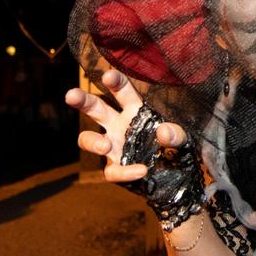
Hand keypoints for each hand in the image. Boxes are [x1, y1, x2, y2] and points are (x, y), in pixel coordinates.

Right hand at [66, 70, 203, 229]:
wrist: (178, 180)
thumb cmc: (178, 150)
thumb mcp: (184, 140)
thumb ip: (177, 134)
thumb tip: (164, 131)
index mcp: (136, 111)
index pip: (122, 92)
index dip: (115, 82)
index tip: (109, 75)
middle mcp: (119, 125)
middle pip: (96, 109)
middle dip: (83, 100)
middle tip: (71, 95)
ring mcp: (114, 147)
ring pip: (88, 139)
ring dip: (92, 141)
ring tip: (105, 146)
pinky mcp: (115, 168)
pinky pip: (111, 171)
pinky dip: (124, 172)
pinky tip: (140, 171)